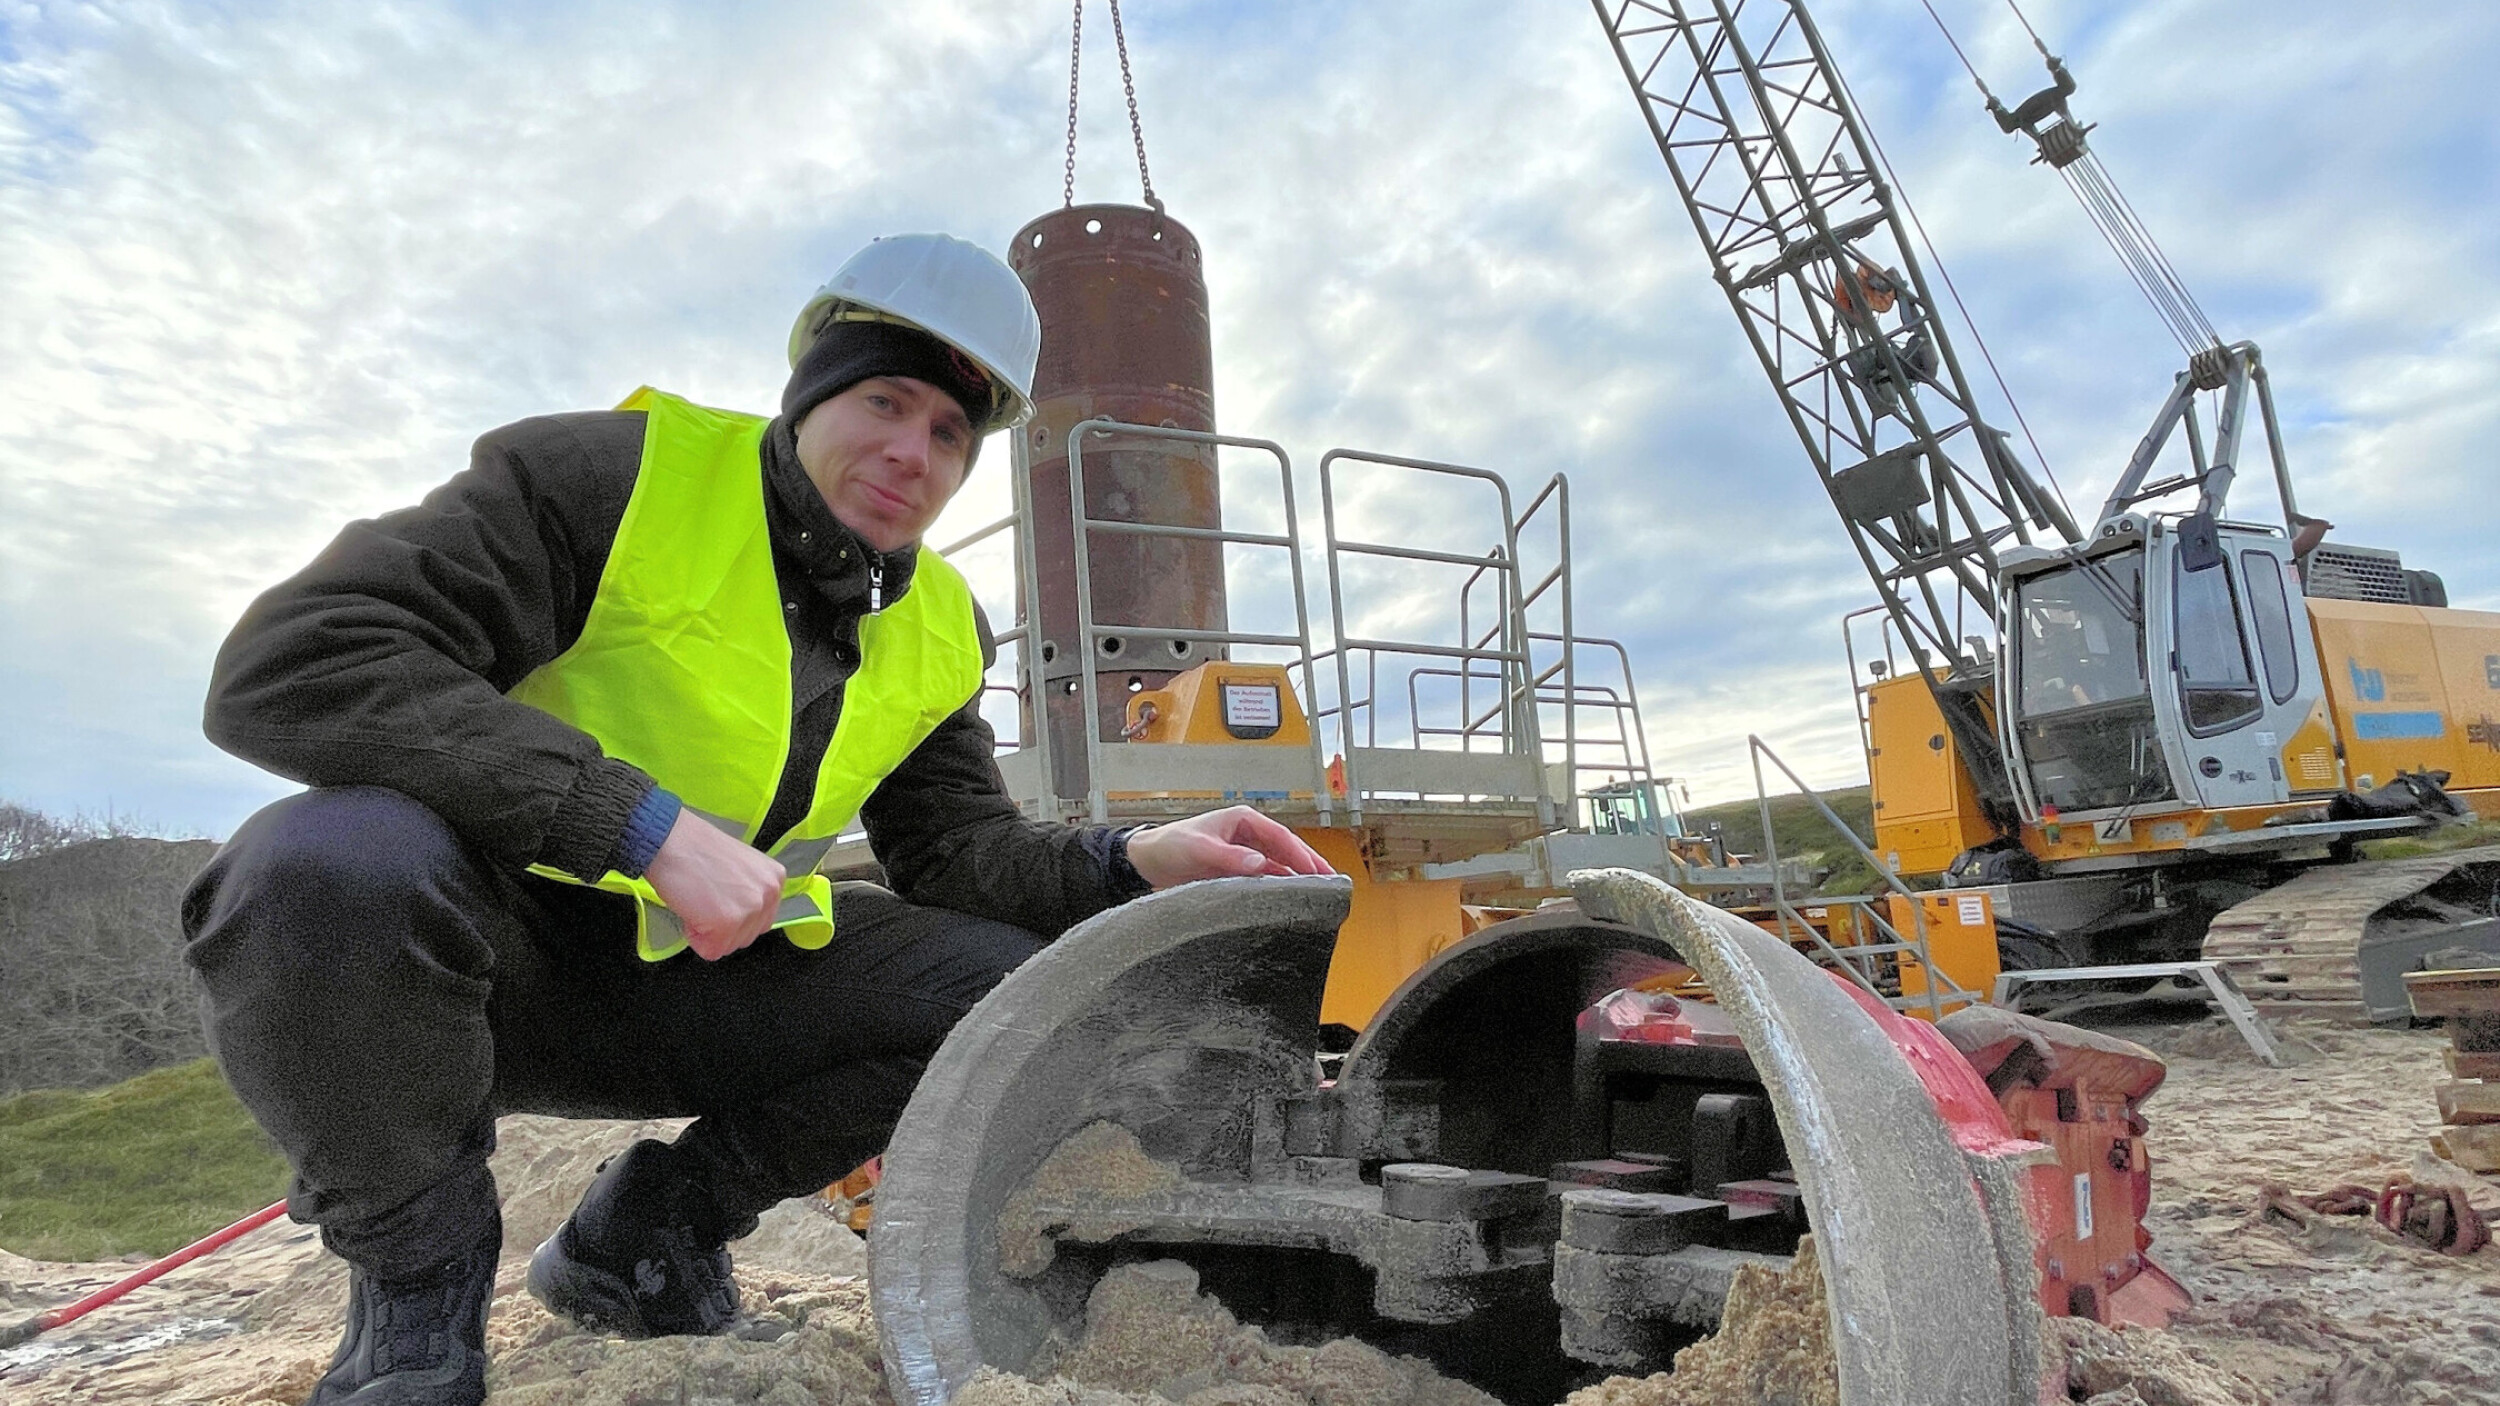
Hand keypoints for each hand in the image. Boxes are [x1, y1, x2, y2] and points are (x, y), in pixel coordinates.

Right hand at [641, 810, 784, 960]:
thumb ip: (749, 892)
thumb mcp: (739, 868)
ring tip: (697, 901)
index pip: (760, 922)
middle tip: (704, 898)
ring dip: (708, 932)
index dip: (733, 916)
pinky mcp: (727, 922)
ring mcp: (750, 909)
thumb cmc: (695, 849)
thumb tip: (743, 918)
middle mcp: (769, 894)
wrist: (669, 839)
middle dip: (722, 927)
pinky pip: (710, 950)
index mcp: (775, 879)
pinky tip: (690, 909)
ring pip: (729, 946)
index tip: (717, 897)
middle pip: (747, 937)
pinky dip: (694, 937)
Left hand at [1124, 806, 1337, 889]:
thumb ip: (1228, 856)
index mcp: (1242, 821)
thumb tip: (1260, 864)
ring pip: (1278, 865)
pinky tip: (1290, 899)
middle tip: (1332, 882)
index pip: (1280, 836)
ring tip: (1319, 894)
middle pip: (1286, 849)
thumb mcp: (1197, 848)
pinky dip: (1278, 887)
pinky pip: (1263, 879)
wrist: (1146, 862)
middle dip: (1309, 864)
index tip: (1317, 871)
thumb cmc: (1169, 846)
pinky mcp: (1235, 872)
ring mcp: (1243, 855)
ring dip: (1297, 877)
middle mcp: (1247, 836)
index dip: (1301, 853)